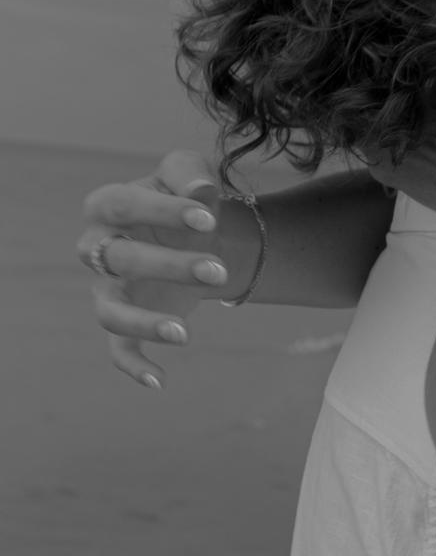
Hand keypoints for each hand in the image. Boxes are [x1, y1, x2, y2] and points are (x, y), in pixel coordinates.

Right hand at [76, 151, 227, 387]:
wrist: (198, 232)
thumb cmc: (187, 198)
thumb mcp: (188, 173)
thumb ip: (190, 172)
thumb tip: (202, 191)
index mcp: (107, 205)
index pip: (124, 205)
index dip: (164, 212)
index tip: (210, 220)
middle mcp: (97, 249)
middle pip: (120, 259)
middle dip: (169, 266)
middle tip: (219, 272)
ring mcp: (108, 289)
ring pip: (109, 312)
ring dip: (144, 323)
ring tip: (185, 333)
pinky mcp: (123, 321)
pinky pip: (118, 349)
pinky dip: (133, 367)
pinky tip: (159, 382)